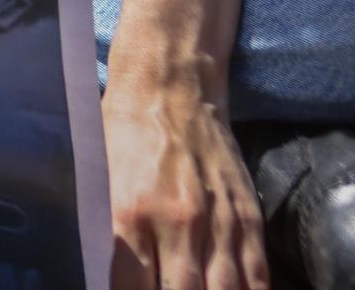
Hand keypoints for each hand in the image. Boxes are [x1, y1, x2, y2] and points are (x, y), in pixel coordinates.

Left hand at [107, 69, 267, 289]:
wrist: (171, 85)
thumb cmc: (124, 131)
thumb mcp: (97, 177)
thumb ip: (103, 231)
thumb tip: (101, 273)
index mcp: (129, 214)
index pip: (131, 288)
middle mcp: (178, 224)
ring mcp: (219, 222)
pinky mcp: (248, 216)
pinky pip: (256, 274)